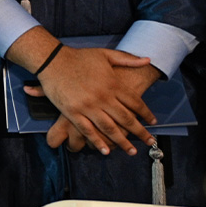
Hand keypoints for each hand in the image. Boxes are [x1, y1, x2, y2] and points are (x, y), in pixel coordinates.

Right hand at [25, 46, 157, 154]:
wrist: (52, 60)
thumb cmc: (79, 57)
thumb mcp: (105, 55)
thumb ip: (128, 59)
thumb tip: (148, 60)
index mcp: (112, 84)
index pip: (135, 103)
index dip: (146, 114)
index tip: (153, 122)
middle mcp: (103, 97)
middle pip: (126, 119)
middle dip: (140, 132)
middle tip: (150, 141)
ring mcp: (88, 106)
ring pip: (110, 128)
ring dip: (122, 142)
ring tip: (132, 151)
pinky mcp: (73, 112)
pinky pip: (88, 130)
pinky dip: (98, 142)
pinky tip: (106, 150)